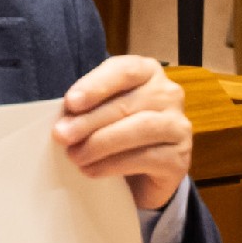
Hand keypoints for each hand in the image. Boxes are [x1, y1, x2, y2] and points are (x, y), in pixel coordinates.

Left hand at [54, 54, 191, 211]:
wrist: (142, 172)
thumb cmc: (116, 129)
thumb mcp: (99, 110)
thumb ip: (86, 107)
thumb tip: (65, 120)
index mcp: (147, 71)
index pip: (124, 70)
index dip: (96, 85)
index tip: (70, 102)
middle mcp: (169, 94)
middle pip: (126, 104)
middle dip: (89, 120)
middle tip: (61, 135)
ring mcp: (178, 127)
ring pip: (139, 129)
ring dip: (100, 143)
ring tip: (75, 156)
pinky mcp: (180, 159)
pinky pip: (146, 158)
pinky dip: (113, 164)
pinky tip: (92, 169)